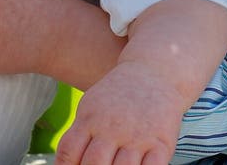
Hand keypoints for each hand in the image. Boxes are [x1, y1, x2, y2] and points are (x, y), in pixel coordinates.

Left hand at [55, 61, 183, 164]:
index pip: (69, 151)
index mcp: (91, 117)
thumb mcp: (91, 107)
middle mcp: (113, 127)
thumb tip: (65, 164)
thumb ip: (79, 135)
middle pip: (94, 164)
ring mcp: (138, 136)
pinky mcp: (161, 143)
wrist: (153, 71)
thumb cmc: (117, 96)